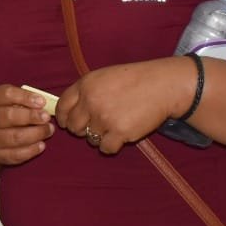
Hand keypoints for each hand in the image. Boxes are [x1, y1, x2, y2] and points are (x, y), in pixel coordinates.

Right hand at [0, 84, 53, 166]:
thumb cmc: (7, 112)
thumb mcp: (10, 100)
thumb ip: (24, 99)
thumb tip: (45, 104)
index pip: (6, 94)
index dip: (25, 97)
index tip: (42, 102)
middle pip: (9, 116)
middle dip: (31, 116)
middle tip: (47, 117)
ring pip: (15, 137)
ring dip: (37, 133)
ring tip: (49, 130)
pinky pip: (16, 154)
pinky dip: (32, 150)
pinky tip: (41, 144)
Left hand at [54, 57, 193, 155]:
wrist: (163, 86)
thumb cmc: (135, 80)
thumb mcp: (104, 77)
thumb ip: (85, 92)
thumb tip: (67, 111)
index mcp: (86, 85)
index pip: (62, 107)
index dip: (63, 117)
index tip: (67, 122)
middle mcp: (91, 101)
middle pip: (73, 126)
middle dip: (82, 128)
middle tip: (97, 125)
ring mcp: (104, 118)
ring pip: (90, 138)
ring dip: (100, 136)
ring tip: (115, 125)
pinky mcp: (119, 132)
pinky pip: (105, 148)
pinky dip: (112, 145)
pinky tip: (121, 135)